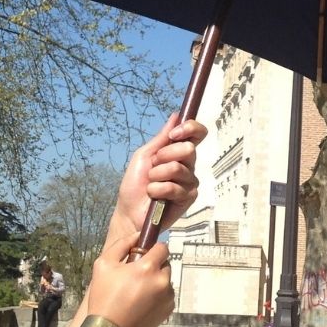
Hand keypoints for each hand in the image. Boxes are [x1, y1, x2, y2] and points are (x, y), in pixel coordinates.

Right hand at [86, 235, 173, 326]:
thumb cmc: (103, 296)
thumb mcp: (104, 264)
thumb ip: (123, 244)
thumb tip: (139, 234)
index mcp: (148, 267)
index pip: (163, 247)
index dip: (153, 249)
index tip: (143, 255)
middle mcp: (162, 280)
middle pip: (165, 263)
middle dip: (154, 266)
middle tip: (136, 276)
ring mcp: (167, 296)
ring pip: (166, 280)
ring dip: (156, 281)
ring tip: (138, 293)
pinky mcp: (169, 310)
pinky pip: (167, 295)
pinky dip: (158, 296)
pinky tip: (142, 304)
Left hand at [109, 115, 205, 245]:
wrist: (129, 211)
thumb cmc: (134, 184)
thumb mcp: (144, 156)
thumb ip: (161, 138)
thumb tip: (176, 115)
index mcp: (178, 152)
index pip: (197, 134)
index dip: (190, 128)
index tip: (174, 134)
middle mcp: (188, 165)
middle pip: (188, 149)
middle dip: (164, 156)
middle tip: (153, 167)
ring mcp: (190, 181)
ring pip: (177, 168)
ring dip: (156, 176)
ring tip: (151, 184)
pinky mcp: (189, 197)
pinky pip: (174, 187)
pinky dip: (158, 190)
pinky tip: (155, 196)